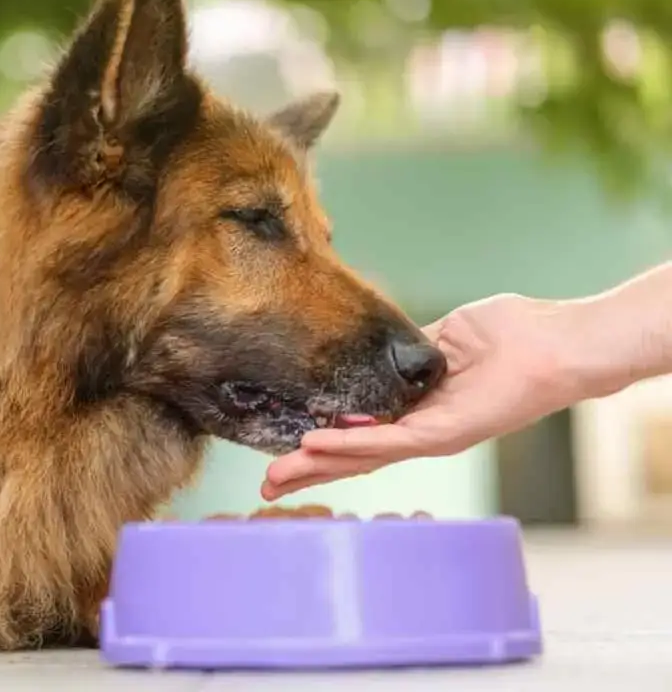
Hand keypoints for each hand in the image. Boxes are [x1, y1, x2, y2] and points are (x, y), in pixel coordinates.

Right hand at [261, 294, 575, 500]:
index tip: (283, 451)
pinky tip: (316, 448)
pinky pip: (389, 443)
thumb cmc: (513, 334)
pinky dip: (350, 446)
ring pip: (362, 458)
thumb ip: (406, 353)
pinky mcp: (444, 435)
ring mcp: (431, 436)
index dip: (320, 445)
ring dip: (317, 466)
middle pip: (352, 458)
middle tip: (265, 487)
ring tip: (277, 476)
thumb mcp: (444, 335)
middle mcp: (420, 431)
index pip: (358, 433)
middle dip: (307, 471)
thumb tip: (372, 351)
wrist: (555, 343)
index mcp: (417, 409)